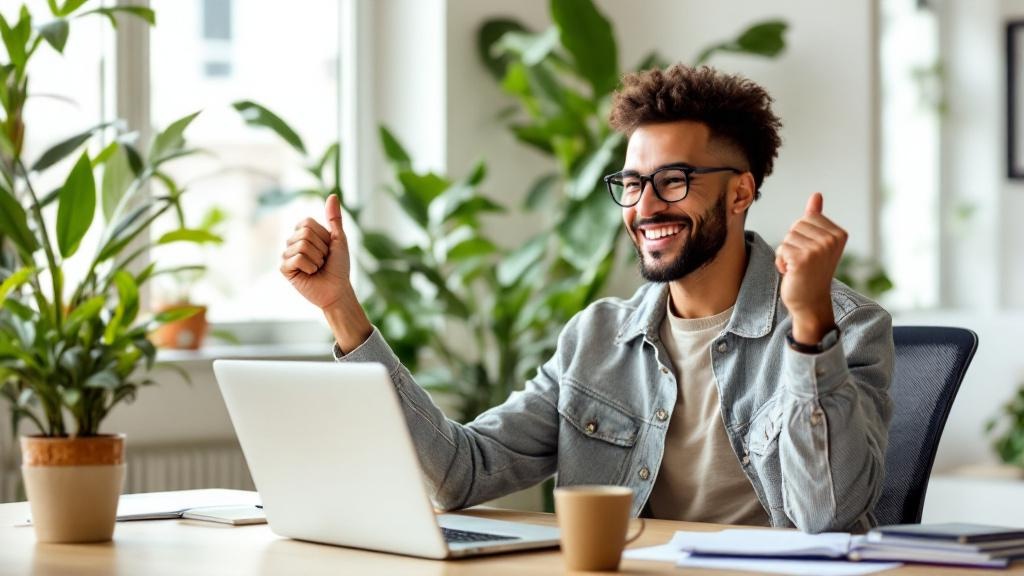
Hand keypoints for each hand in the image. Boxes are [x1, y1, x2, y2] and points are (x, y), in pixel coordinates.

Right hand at [281, 195, 371, 351]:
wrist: (338, 289)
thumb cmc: (339, 266)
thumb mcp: (339, 239)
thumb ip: (334, 218)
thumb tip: (332, 195)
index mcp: (304, 233)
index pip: (307, 222)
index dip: (323, 236)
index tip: (328, 248)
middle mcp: (293, 242)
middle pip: (304, 233)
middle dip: (321, 248)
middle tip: (324, 260)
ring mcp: (287, 255)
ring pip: (301, 246)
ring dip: (317, 259)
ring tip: (318, 267)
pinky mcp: (285, 269)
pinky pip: (296, 258)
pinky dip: (309, 267)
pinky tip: (310, 274)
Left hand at [775, 192, 846, 343]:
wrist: (810, 302)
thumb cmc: (811, 272)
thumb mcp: (816, 243)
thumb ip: (816, 218)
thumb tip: (816, 195)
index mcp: (839, 233)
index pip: (806, 218)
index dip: (801, 236)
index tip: (812, 254)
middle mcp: (832, 240)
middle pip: (796, 226)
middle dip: (792, 243)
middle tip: (803, 262)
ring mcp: (819, 249)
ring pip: (787, 238)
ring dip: (786, 254)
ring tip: (798, 268)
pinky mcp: (804, 259)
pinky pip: (781, 249)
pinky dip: (781, 262)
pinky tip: (792, 273)